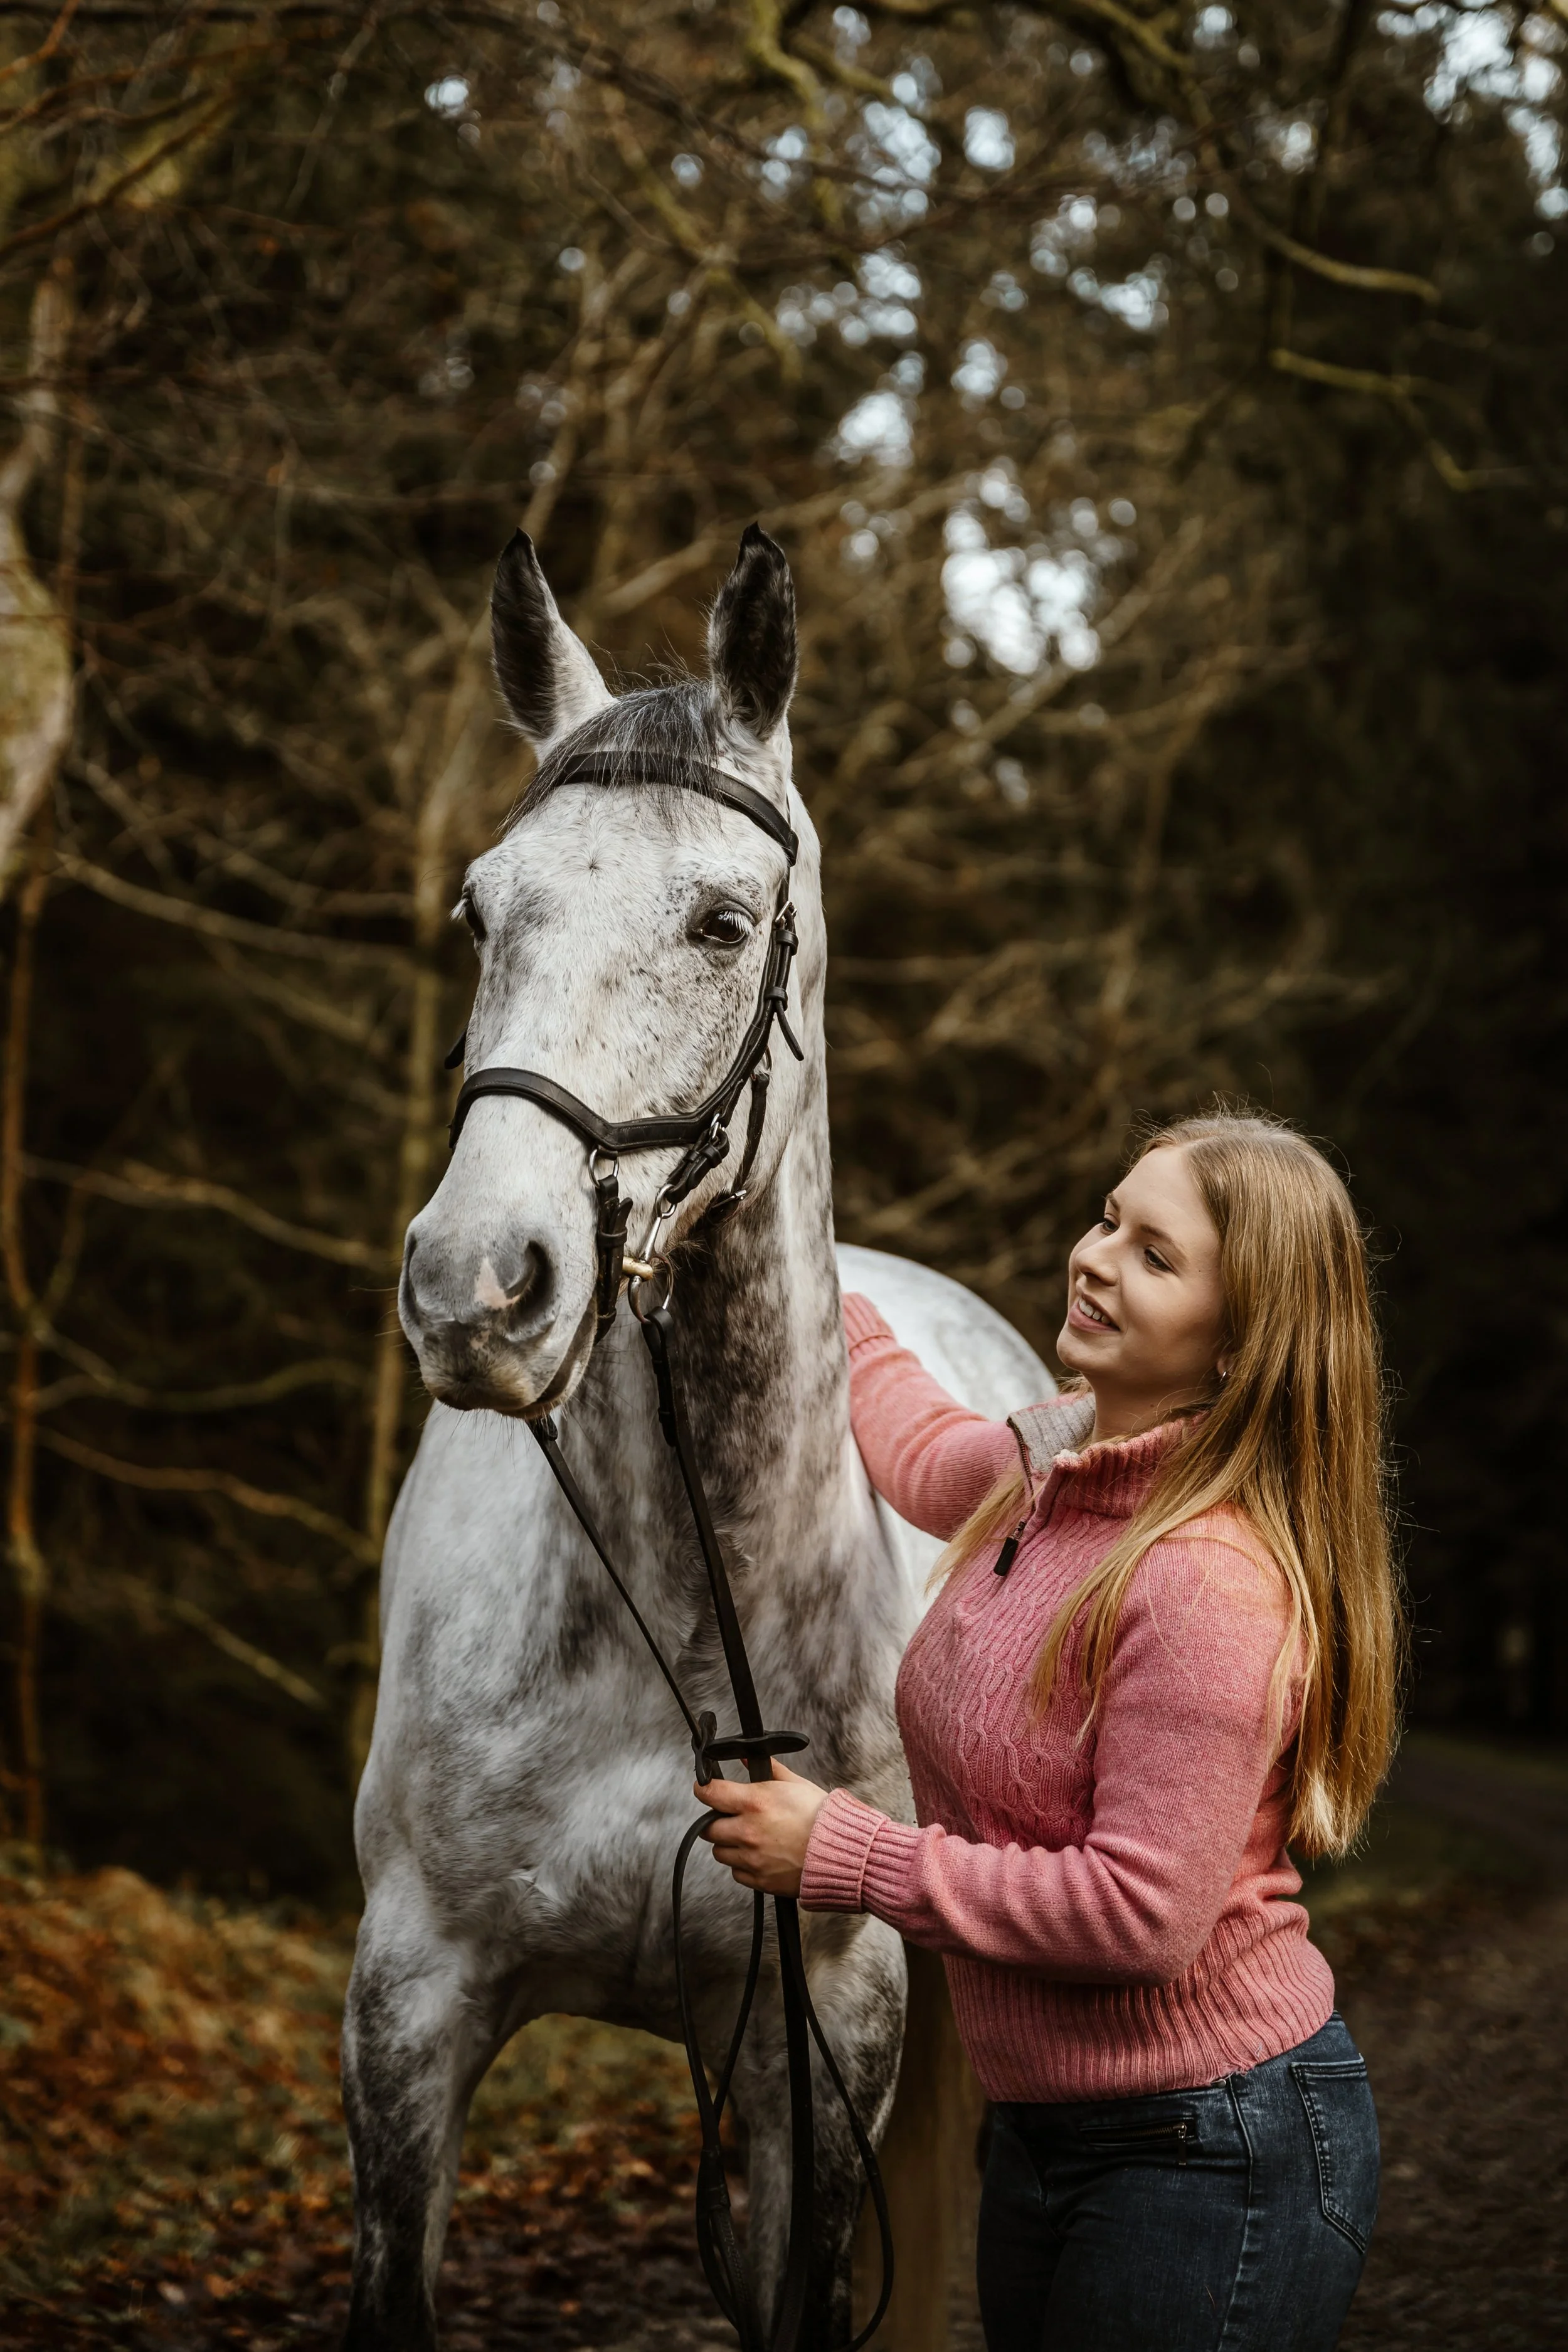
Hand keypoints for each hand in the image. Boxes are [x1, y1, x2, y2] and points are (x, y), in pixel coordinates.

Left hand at [696, 1761, 830, 1895]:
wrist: (841, 1852)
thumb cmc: (821, 1817)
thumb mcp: (795, 1784)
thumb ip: (768, 1768)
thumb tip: (746, 1758)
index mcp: (755, 1803)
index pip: (710, 1794)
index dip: (704, 1789)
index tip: (705, 1789)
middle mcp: (748, 1831)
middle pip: (709, 1828)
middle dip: (717, 1822)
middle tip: (732, 1818)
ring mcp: (752, 1859)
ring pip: (721, 1853)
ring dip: (730, 1845)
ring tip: (751, 1839)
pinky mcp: (759, 1880)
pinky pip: (737, 1873)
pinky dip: (744, 1865)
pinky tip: (761, 1856)